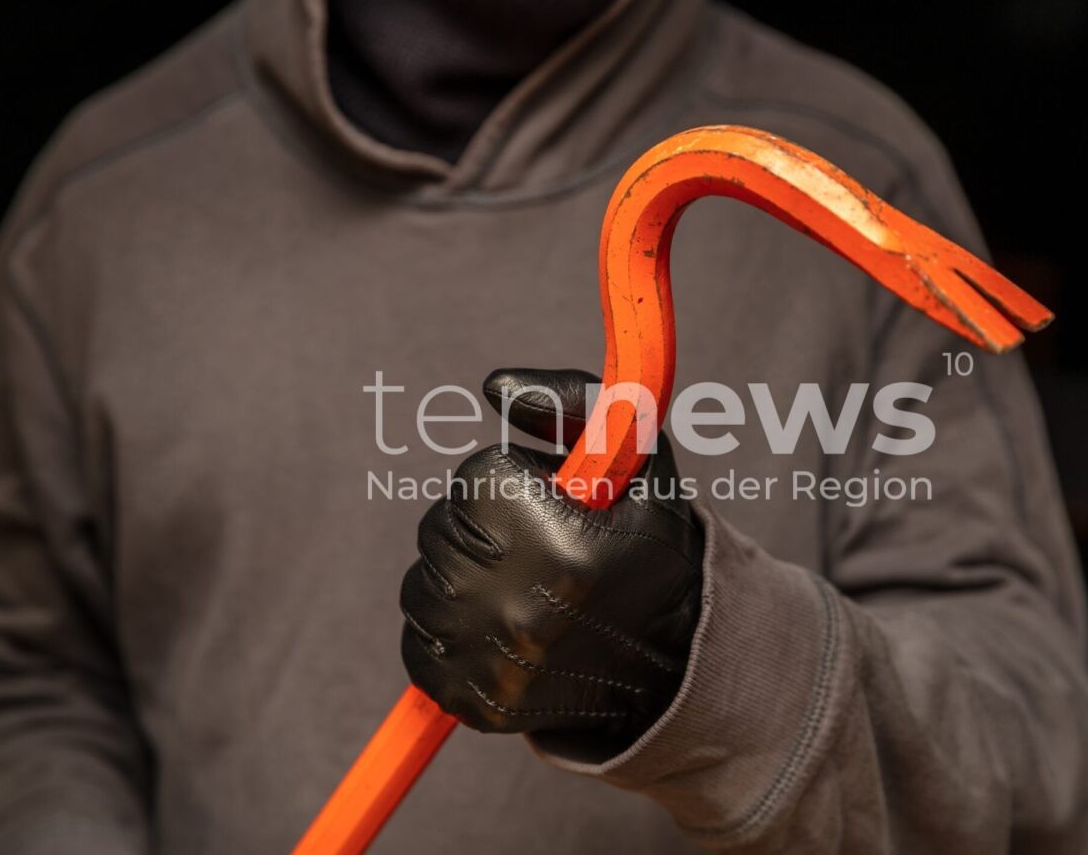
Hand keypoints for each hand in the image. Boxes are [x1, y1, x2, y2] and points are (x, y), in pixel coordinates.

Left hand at [400, 368, 702, 753]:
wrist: (669, 661)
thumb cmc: (644, 544)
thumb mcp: (637, 459)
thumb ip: (572, 400)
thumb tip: (494, 385)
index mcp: (561, 543)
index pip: (478, 475)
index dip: (512, 483)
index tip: (549, 507)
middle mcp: (522, 608)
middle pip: (442, 527)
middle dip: (482, 526)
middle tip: (531, 547)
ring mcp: (493, 662)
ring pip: (423, 584)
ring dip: (462, 577)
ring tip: (519, 589)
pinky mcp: (472, 701)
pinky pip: (418, 644)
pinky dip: (449, 633)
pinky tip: (500, 631)